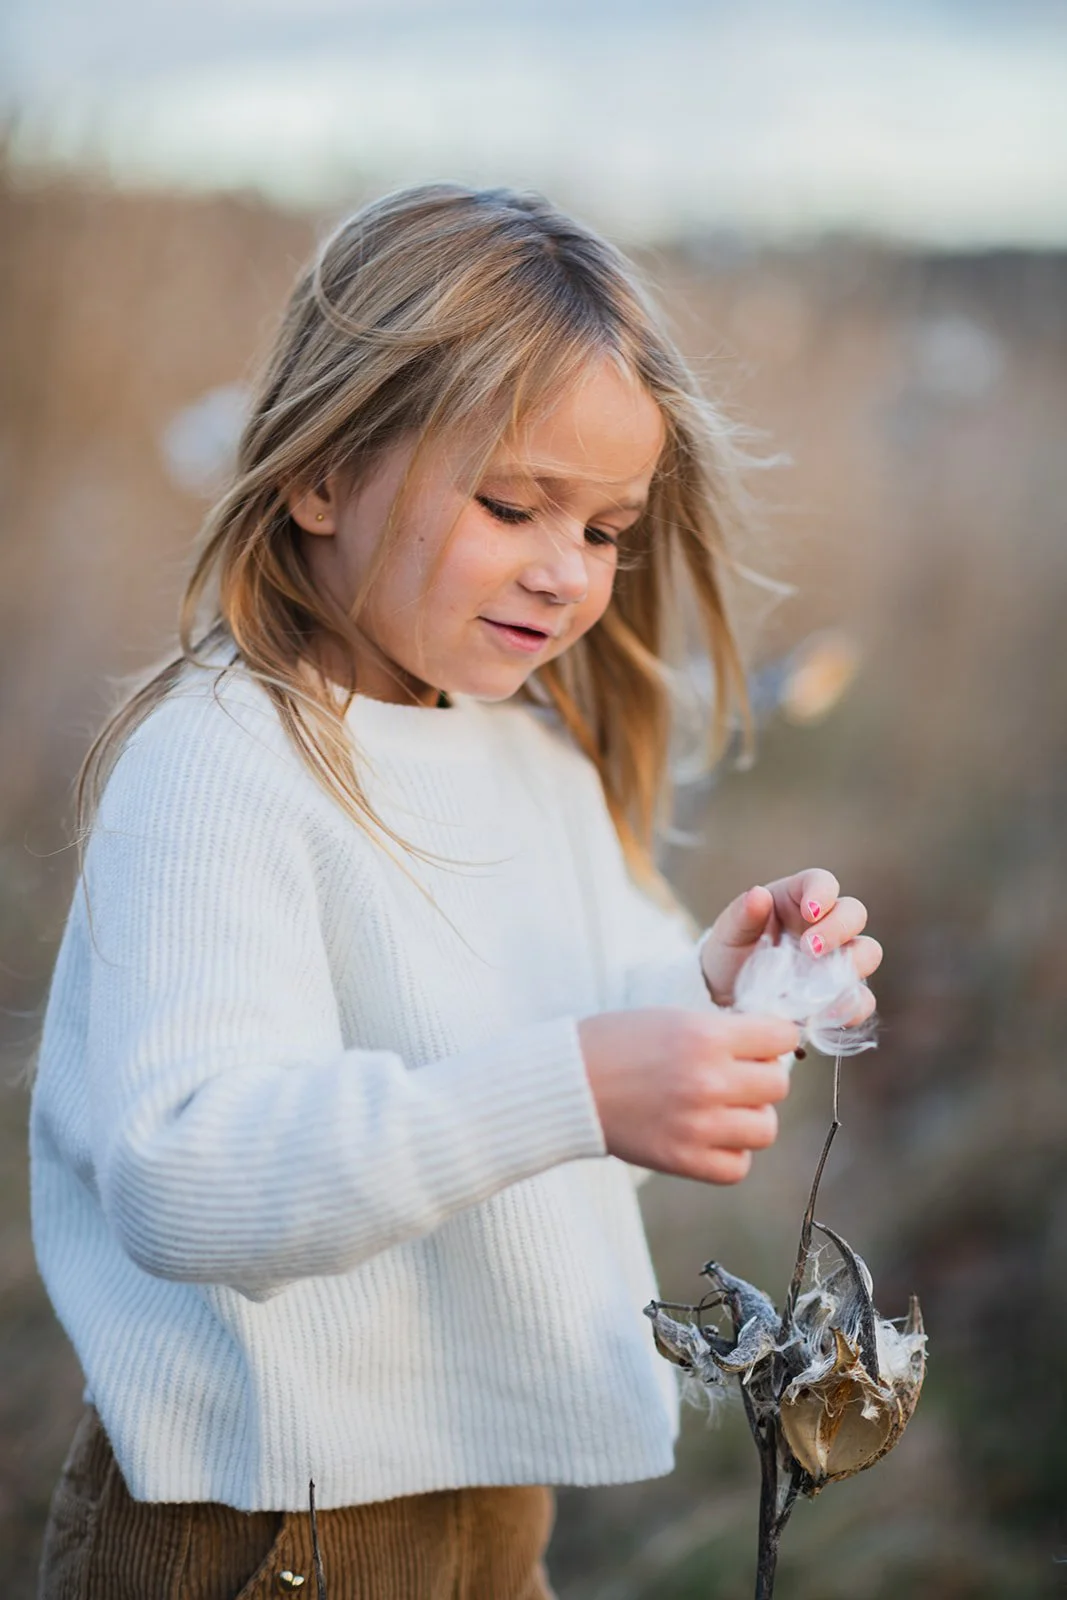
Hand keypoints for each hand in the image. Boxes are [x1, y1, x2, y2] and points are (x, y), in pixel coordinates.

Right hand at [578, 1007, 799, 1184]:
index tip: (760, 1044)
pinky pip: (737, 1167)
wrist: (566, 1084)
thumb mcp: (673, 1018)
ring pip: (766, 1129)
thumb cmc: (616, 1043)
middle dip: (760, 1078)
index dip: (774, 1038)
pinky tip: (709, 1137)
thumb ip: (722, 1033)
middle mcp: (708, 1080)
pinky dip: (730, 1154)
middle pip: (778, 1085)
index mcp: (706, 1036)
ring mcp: (698, 1125)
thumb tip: (770, 1048)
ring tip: (722, 1110)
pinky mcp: (683, 1160)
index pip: (782, 1037)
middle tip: (735, 1077)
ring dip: (749, 1119)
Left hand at [700, 869, 882, 1018]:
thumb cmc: (730, 953)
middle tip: (810, 948)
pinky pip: (861, 998)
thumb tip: (758, 895)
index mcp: (798, 899)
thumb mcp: (728, 933)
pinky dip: (850, 1006)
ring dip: (854, 965)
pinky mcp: (841, 995)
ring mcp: (837, 959)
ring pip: (868, 952)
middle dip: (838, 928)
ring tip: (820, 984)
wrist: (727, 998)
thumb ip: (743, 915)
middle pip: (854, 913)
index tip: (810, 911)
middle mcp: (825, 925)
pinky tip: (824, 1014)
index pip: (822, 882)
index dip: (823, 893)